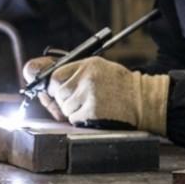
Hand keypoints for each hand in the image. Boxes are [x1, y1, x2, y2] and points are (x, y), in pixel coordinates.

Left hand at [25, 56, 168, 132]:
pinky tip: (94, 112)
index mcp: (88, 65)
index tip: (55, 90)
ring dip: (72, 110)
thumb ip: (72, 74)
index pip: (54, 75)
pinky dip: (79, 119)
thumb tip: (40, 87)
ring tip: (91, 104)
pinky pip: (73, 118)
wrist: (144, 100)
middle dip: (64, 99)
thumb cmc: (119, 86)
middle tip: (80, 99)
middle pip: (57, 92)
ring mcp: (89, 95)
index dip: (53, 85)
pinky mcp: (92, 112)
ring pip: (64, 107)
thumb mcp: (97, 69)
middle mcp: (87, 78)